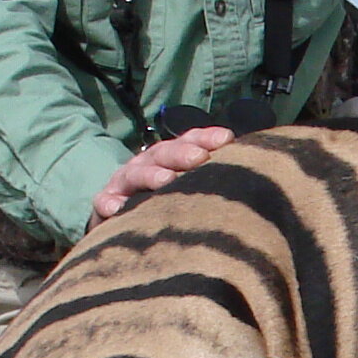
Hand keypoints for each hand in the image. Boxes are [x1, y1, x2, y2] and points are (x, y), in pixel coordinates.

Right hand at [89, 123, 235, 223]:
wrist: (118, 220)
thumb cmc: (163, 203)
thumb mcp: (188, 188)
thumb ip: (213, 180)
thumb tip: (253, 179)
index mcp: (170, 158)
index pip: (190, 141)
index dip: (206, 138)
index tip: (227, 140)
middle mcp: (147, 164)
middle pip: (163, 153)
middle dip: (182, 153)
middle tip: (200, 158)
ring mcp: (123, 183)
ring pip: (135, 174)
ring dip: (150, 175)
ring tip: (166, 181)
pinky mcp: (105, 204)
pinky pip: (104, 202)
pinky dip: (109, 203)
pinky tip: (117, 209)